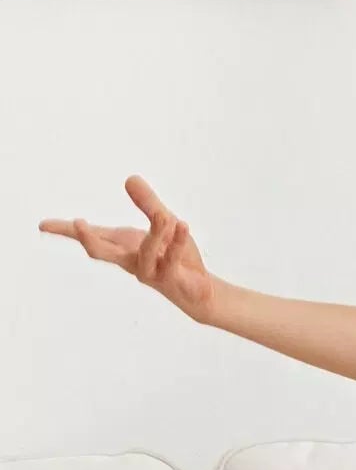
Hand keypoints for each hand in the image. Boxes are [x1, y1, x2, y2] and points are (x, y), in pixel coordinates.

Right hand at [38, 175, 215, 322]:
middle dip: (89, 239)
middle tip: (77, 224)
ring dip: (155, 233)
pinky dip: (178, 242)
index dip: (65, 231)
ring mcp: (151, 273)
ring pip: (146, 254)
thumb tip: (130, 178)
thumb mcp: (162, 224)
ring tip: (164, 215)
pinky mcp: (173, 280)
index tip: (42, 225)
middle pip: (103, 253)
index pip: (92, 236)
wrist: (199, 291)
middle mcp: (132, 261)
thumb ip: (148, 203)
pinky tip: (182, 226)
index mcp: (123, 246)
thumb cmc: (174, 257)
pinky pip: (173, 260)